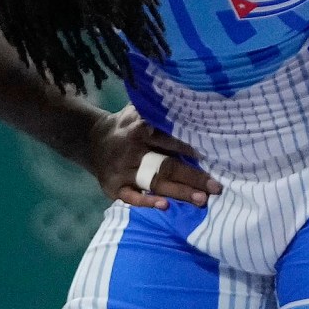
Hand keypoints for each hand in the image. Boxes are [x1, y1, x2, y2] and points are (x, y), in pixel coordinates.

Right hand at [86, 106, 219, 210]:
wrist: (92, 139)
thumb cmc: (128, 125)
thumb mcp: (139, 111)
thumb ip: (160, 111)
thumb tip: (192, 103)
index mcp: (140, 129)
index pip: (168, 139)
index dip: (189, 147)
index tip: (213, 154)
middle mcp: (131, 151)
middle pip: (166, 165)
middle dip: (193, 177)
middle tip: (216, 187)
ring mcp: (122, 170)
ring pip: (154, 182)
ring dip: (178, 192)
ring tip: (201, 200)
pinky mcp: (113, 186)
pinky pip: (130, 197)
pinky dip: (146, 201)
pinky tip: (164, 206)